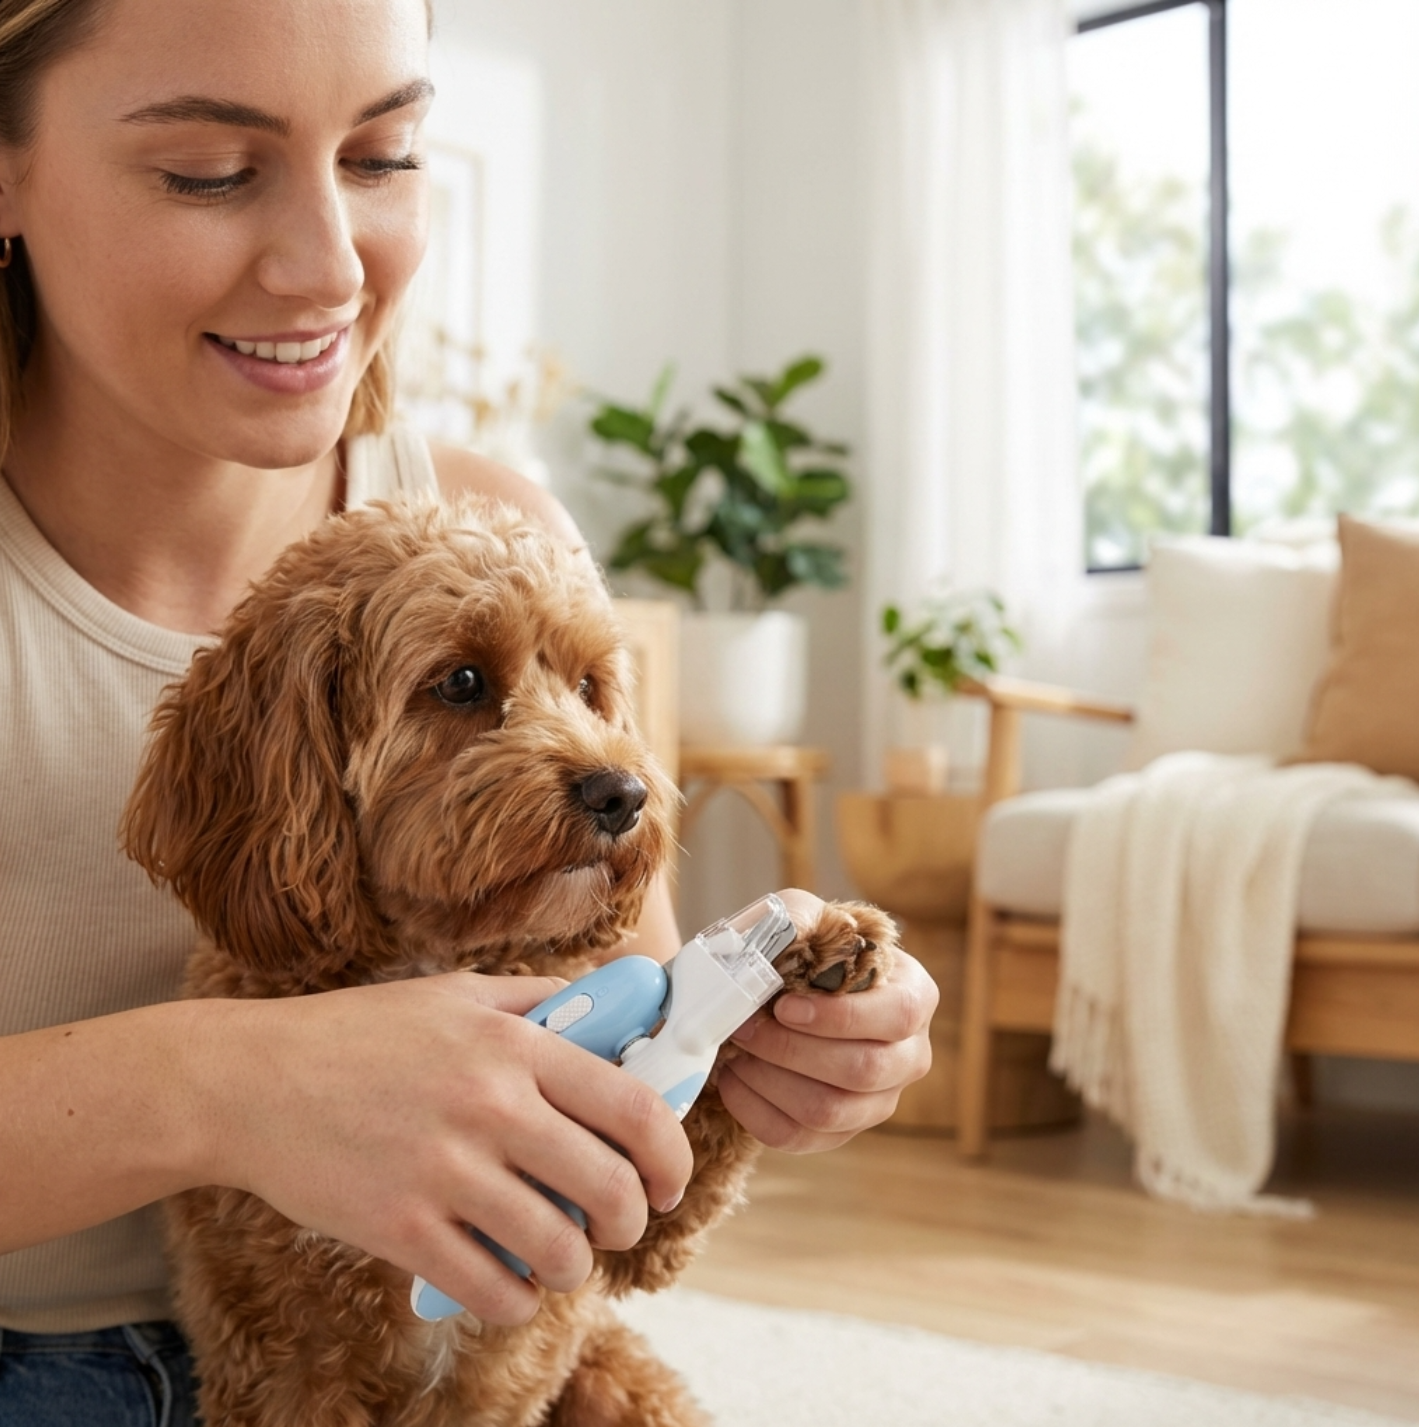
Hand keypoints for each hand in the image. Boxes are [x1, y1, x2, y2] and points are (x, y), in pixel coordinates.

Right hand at [196, 974, 692, 1325]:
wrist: (249, 1082)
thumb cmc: (358, 1034)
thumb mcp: (456, 993)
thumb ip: (536, 1000)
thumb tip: (609, 1005)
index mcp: (513, 1044)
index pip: (632, 1107)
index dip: (670, 1154)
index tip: (668, 1180)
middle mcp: (490, 1106)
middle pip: (609, 1187)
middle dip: (631, 1220)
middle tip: (617, 1225)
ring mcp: (444, 1171)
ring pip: (558, 1249)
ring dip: (575, 1267)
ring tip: (562, 1256)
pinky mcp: (400, 1230)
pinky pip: (492, 1290)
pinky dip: (517, 1300)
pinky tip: (511, 1284)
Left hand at [720, 891, 937, 1152]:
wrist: (769, 990)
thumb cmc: (793, 949)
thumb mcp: (798, 916)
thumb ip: (800, 917)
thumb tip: (799, 934)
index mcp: (914, 996)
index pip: (898, 1016)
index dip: (841, 1018)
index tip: (784, 1007)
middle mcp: (909, 1055)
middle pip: (864, 1070)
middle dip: (792, 1051)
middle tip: (746, 1029)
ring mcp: (878, 1101)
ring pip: (830, 1111)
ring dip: (770, 1082)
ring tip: (735, 1053)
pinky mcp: (841, 1133)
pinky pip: (799, 1138)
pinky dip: (756, 1112)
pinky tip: (732, 1080)